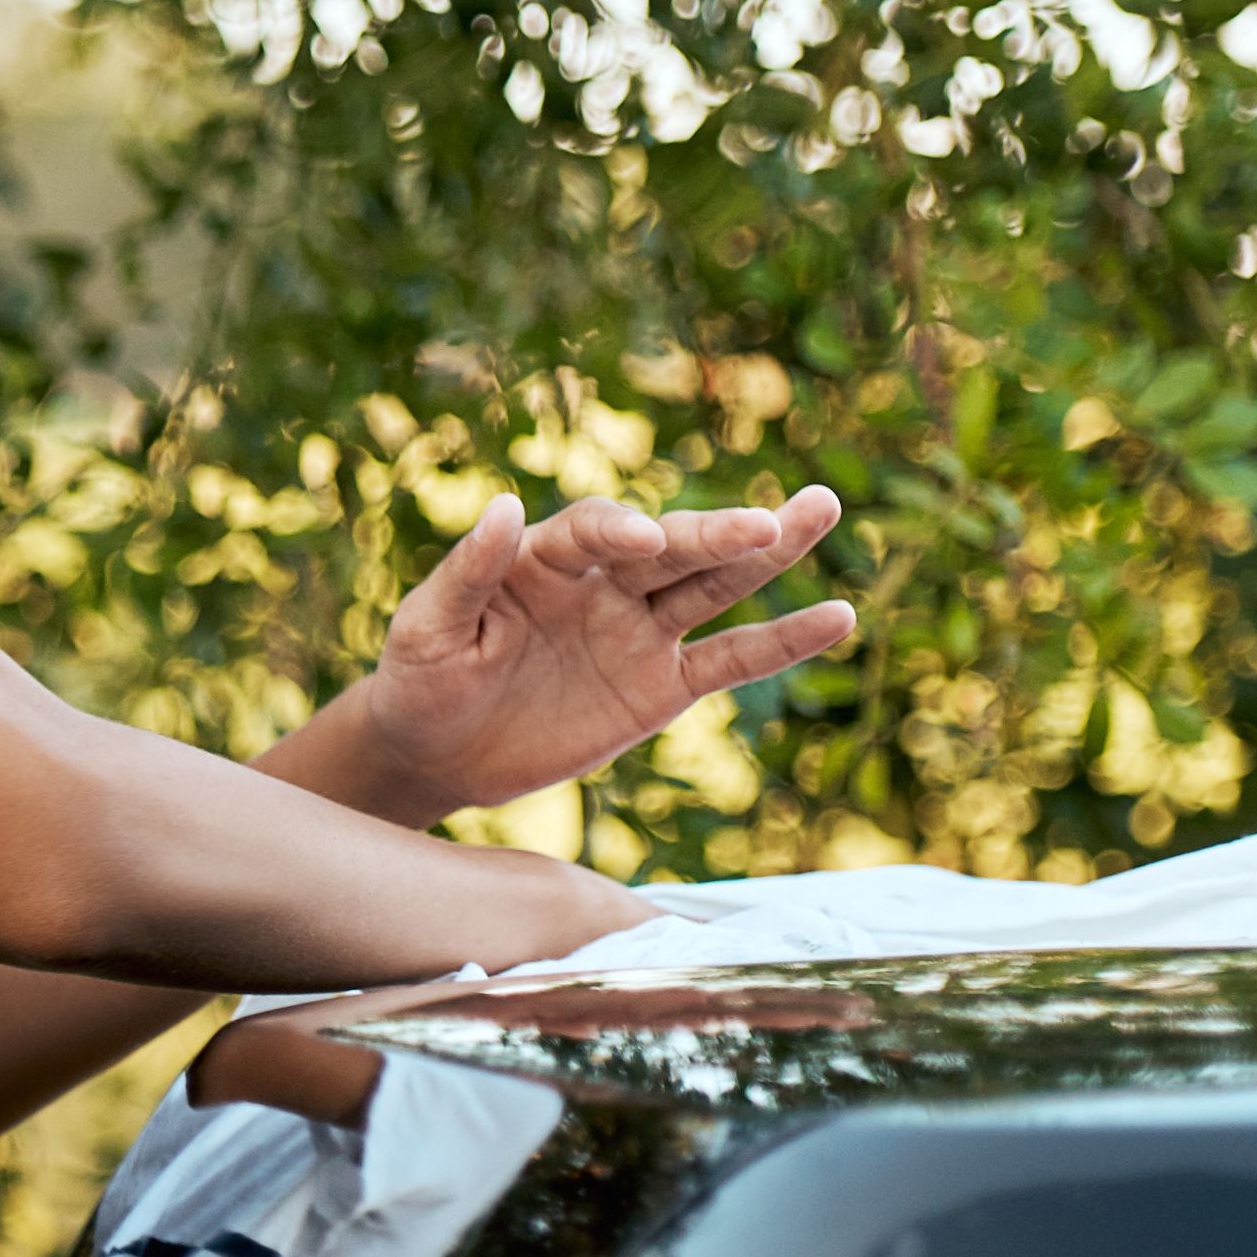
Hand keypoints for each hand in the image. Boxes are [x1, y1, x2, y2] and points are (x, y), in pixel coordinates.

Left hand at [305, 488, 856, 821]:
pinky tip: (836, 617)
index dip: (619, 531)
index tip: (645, 540)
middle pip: (674, 550)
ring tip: (822, 511)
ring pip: (715, 586)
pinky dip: (781, 642)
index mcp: (543, 560)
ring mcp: (639, 632)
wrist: (435, 752)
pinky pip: (730, 660)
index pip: (592, 531)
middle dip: (722, 533)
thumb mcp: (426, 629)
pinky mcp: (661, 688)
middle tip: (779, 513)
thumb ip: (466, 573)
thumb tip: (505, 504)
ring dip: (769, 554)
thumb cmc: (420, 681)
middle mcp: (603, 584)